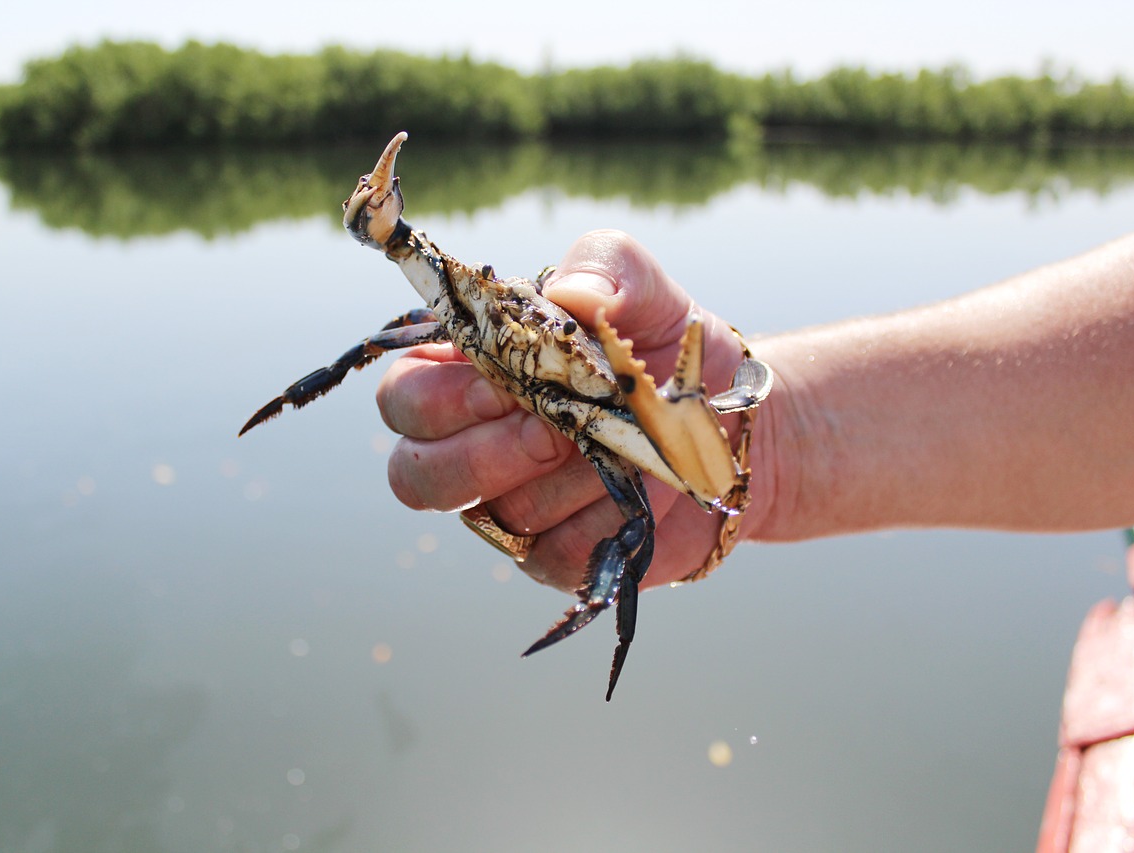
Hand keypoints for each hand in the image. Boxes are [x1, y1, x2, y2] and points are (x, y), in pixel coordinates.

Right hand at [375, 230, 772, 591]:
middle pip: (415, 475)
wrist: (730, 420)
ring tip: (619, 447)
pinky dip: (599, 522)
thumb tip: (572, 293)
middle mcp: (469, 447)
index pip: (402, 400)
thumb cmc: (660, 344)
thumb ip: (604, 265)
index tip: (508, 384)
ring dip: (565, 479)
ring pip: (495, 512)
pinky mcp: (554, 558)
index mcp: (463, 376)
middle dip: (485, 454)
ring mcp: (507, 508)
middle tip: (554, 431)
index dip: (441, 400)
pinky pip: (551, 556)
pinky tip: (634, 492)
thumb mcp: (640, 287)